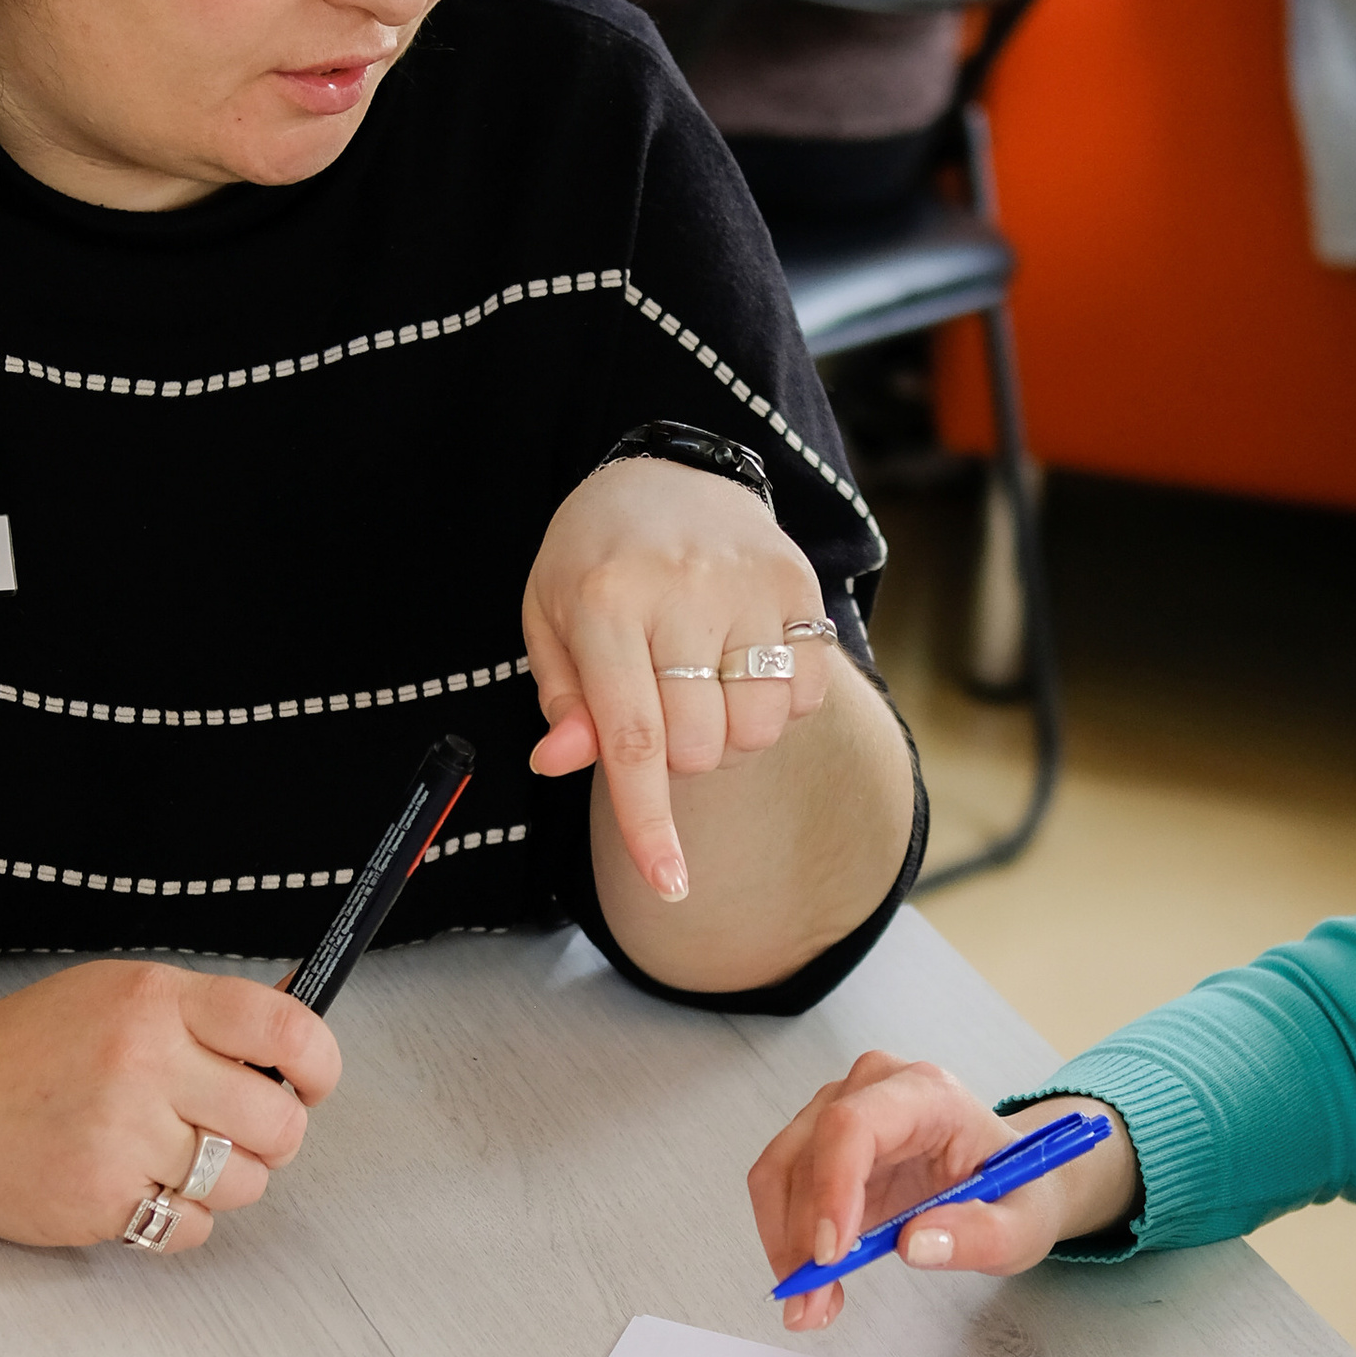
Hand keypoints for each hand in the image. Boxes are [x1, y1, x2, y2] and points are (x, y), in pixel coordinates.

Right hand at [0, 961, 340, 1252]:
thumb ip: (205, 1016)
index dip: (320, 1062)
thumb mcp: (118, 997)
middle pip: (277, 1120)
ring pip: (244, 1182)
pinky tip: (141, 1187)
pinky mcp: (101, 1200)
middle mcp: (143, 1064)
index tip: (314, 1081)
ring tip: (177, 1157)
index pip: (283, 1027)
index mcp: (155, 1001)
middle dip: (273, 1134)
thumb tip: (297, 1028)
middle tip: (239, 1129)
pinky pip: (191, 1227)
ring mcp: (122, 1137)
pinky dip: (179, 1218)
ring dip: (226, 1179)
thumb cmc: (32, 1049)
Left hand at [524, 459, 832, 902]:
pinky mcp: (798, 584)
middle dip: (681, 756)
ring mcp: (749, 584)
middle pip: (700, 746)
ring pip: (757, 729)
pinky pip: (804, 697)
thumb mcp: (551, 621)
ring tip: (705, 682)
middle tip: (662, 705)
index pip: (633, 737)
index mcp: (605, 601)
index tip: (669, 884)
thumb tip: (561, 764)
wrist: (668, 472)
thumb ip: (564, 700)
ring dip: (730, 733)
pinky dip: (778, 705)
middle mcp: (682, 590)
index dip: (649, 820)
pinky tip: (745, 662)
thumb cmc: (595, 562)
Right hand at [748, 1053, 1137, 1331]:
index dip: (831, 1187)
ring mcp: (839, 1110)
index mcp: (928, 1094)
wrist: (1009, 1181)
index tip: (832, 1255)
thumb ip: (982, 1235)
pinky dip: (785, 1239)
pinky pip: (782, 1189)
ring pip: (780, 1171)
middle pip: (806, 1150)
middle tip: (814, 1303)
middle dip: (800, 1234)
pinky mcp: (821, 1144)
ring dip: (784, 1243)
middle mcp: (873, 1088)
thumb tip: (917, 1245)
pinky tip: (814, 1282)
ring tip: (814, 1304)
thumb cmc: (1016, 1191)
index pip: (854, 1124)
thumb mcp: (1023, 1225)